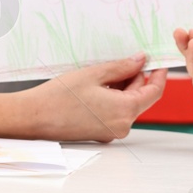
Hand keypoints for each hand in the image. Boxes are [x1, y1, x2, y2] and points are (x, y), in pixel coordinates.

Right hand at [21, 54, 165, 142]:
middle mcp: (122, 125)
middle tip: (124, 59)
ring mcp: (111, 132)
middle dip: (136, 78)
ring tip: (104, 72)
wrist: (33, 118)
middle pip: (140, 98)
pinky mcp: (100, 133)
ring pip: (127, 104)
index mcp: (125, 111)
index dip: (159, 74)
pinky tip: (97, 86)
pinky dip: (112, 98)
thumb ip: (122, 67)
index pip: (155, 92)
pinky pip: (115, 112)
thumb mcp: (94, 74)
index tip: (158, 61)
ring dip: (122, 87)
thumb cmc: (60, 96)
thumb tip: (141, 60)